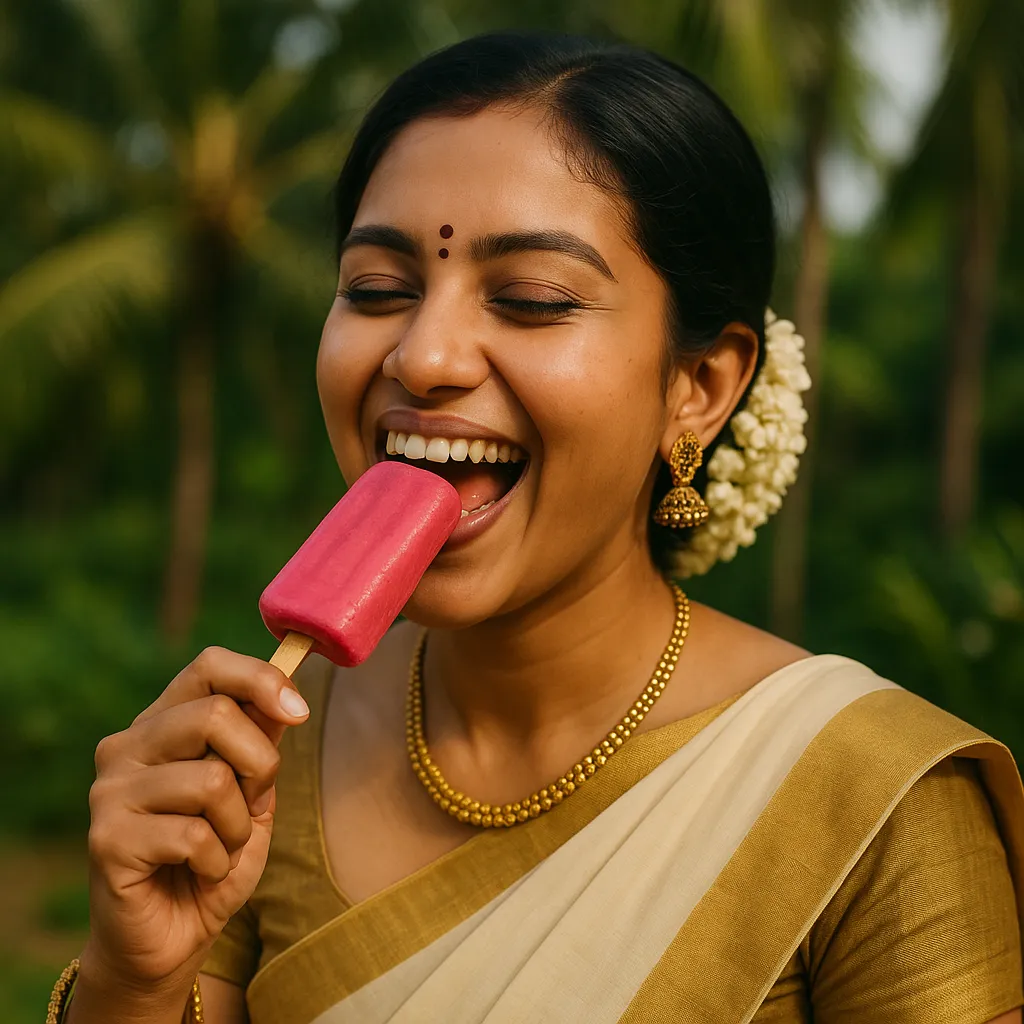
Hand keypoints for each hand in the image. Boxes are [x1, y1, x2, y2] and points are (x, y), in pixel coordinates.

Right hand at [82, 647, 308, 989]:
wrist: (171, 939)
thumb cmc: (215, 855)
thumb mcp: (252, 791)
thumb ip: (261, 741)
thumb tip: (285, 697)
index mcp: (162, 723)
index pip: (208, 666)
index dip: (261, 680)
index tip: (300, 713)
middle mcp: (127, 746)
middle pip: (215, 715)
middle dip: (259, 765)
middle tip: (252, 805)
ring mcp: (110, 792)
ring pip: (212, 779)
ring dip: (238, 825)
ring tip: (220, 847)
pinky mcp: (106, 840)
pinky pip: (194, 835)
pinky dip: (217, 861)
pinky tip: (199, 873)